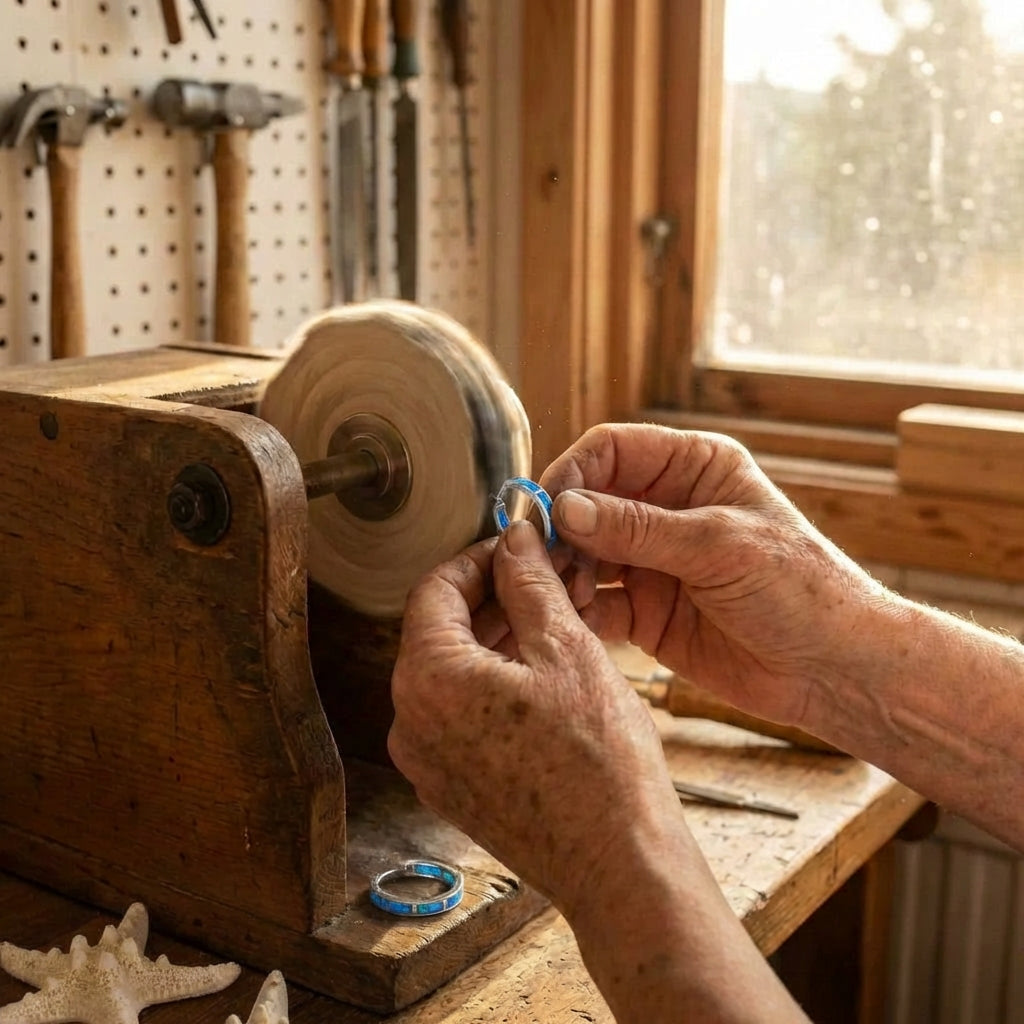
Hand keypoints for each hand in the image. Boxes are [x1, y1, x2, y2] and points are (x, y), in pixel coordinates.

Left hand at [388, 520, 682, 914]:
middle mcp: (410, 723)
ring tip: (553, 622)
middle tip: (544, 579)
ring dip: (496, 640)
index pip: (434, 590)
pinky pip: (461, 716)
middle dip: (492, 598)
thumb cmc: (599, 763)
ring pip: (453, 674)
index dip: (478, 558)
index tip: (515, 547)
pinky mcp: (452, 787)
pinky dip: (494, 685)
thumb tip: (514, 539)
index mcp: (428, 680)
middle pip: (440, 632)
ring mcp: (428, 761)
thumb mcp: (567, 649)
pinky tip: (542, 674)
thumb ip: (530, 583)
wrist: (618, 864)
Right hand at [540, 424, 885, 727]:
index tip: (545, 510)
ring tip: (564, 597)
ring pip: (584, 554)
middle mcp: (666, 508)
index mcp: (693, 468)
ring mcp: (652, 562)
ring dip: (565, 573)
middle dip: (561, 530)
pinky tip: (572, 623)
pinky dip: (577, 612)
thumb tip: (564, 508)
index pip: (612, 450)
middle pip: (587, 502)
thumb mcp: (719, 547)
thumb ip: (638, 528)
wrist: (834, 670)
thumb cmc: (801, 590)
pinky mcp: (645, 612)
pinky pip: (596, 605)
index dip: (573, 473)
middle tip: (545, 561)